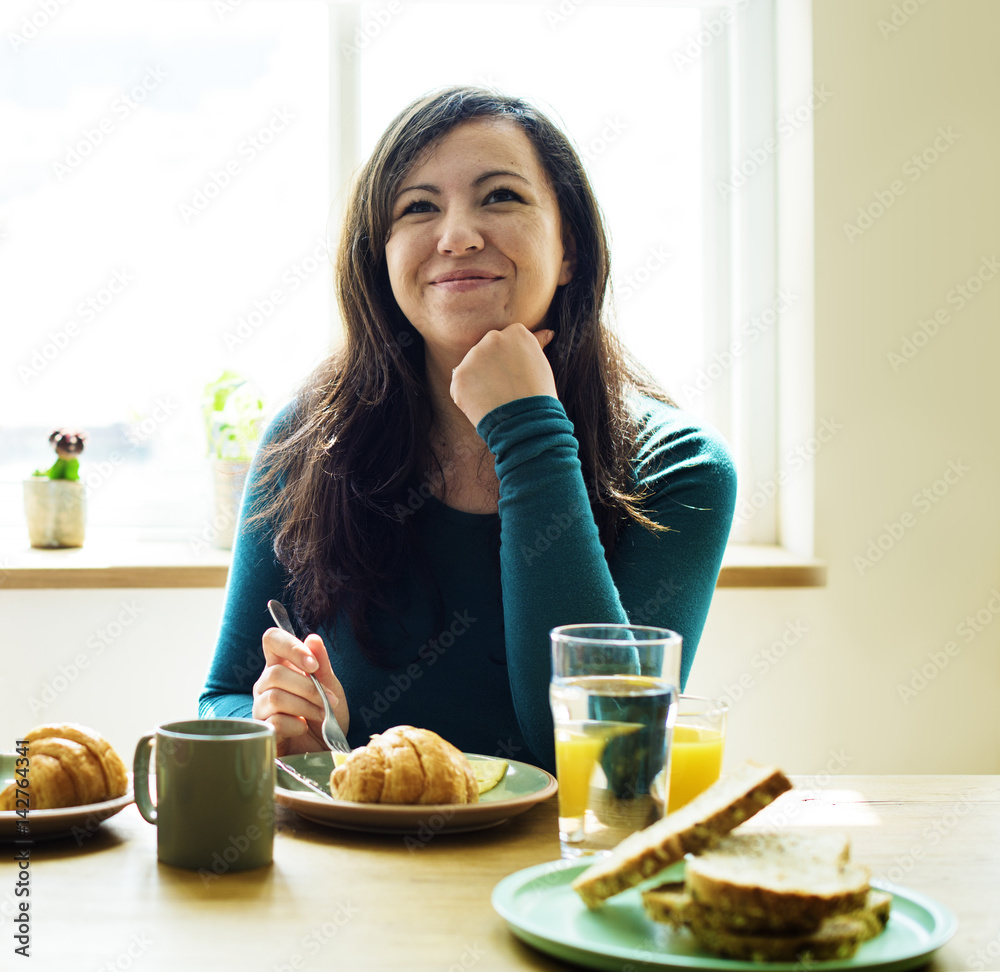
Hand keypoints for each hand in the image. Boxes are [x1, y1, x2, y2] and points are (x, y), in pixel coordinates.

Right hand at [252, 627, 349, 756]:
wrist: (328, 748)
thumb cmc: (326, 714)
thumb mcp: (331, 686)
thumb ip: (322, 663)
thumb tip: (313, 638)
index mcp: (281, 666)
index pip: (272, 640)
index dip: (290, 646)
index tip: (313, 664)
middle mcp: (265, 684)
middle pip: (275, 673)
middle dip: (308, 687)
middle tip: (329, 700)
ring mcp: (260, 708)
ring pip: (275, 697)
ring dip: (306, 706)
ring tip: (321, 714)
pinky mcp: (263, 731)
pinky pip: (275, 721)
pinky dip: (296, 725)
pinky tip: (303, 729)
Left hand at [450, 324, 556, 427]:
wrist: (527, 423)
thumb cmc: (539, 396)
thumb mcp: (541, 365)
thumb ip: (535, 346)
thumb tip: (547, 332)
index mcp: (516, 332)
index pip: (506, 343)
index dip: (510, 363)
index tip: (517, 378)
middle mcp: (493, 338)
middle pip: (487, 353)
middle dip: (492, 369)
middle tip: (506, 390)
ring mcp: (473, 357)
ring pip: (471, 369)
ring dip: (479, 383)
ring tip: (496, 399)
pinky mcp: (459, 376)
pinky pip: (459, 387)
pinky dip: (468, 398)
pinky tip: (484, 406)